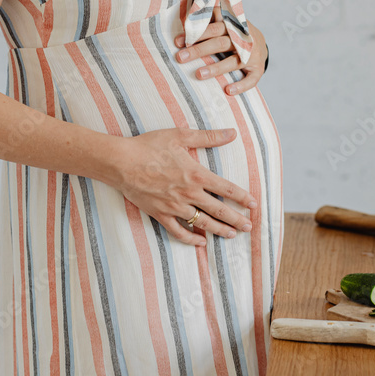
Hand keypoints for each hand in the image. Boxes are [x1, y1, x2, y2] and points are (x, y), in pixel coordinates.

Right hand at [112, 127, 256, 245]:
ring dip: (219, 230)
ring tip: (232, 235)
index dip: (242, 198)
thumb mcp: (180, 136)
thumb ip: (208, 137)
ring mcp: (174, 206)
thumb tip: (231, 133)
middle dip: (236, 219)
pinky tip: (201, 242)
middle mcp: (188, 193)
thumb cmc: (149, 146)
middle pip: (218, 210)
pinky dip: (191, 239)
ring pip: (202, 223)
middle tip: (249, 227)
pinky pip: (178, 231)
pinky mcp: (160, 214)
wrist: (121, 162)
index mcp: (196, 174)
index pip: (226, 189)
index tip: (253, 205)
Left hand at [174, 7, 266, 95]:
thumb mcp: (225, 23)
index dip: (196, 34)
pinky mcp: (258, 69)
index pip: (213, 28)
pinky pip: (251, 80)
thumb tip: (187, 19)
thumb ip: (210, 20)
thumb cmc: (234, 34)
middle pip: (220, 44)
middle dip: (199, 50)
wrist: (261, 43)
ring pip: (233, 62)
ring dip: (216, 68)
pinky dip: (241, 86)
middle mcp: (243, 39)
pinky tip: (228, 91)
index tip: (178, 42)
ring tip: (199, 74)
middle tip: (180, 58)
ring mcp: (252, 55)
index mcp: (233, 25)